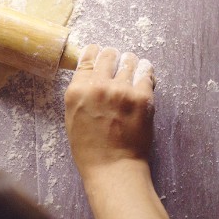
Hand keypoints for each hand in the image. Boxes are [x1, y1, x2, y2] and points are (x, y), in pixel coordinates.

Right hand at [64, 45, 155, 178]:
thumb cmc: (89, 147)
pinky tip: (144, 71)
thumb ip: (79, 92)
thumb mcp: (72, 115)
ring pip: (128, 60)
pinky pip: (146, 74)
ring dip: (129, 62)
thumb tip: (89, 74)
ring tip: (131, 65)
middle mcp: (98, 86)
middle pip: (107, 54)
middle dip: (112, 55)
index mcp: (77, 90)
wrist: (113, 167)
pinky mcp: (142, 98)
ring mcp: (121, 91)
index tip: (98, 51)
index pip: (86, 58)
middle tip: (116, 59)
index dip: (93, 52)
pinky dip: (145, 71)